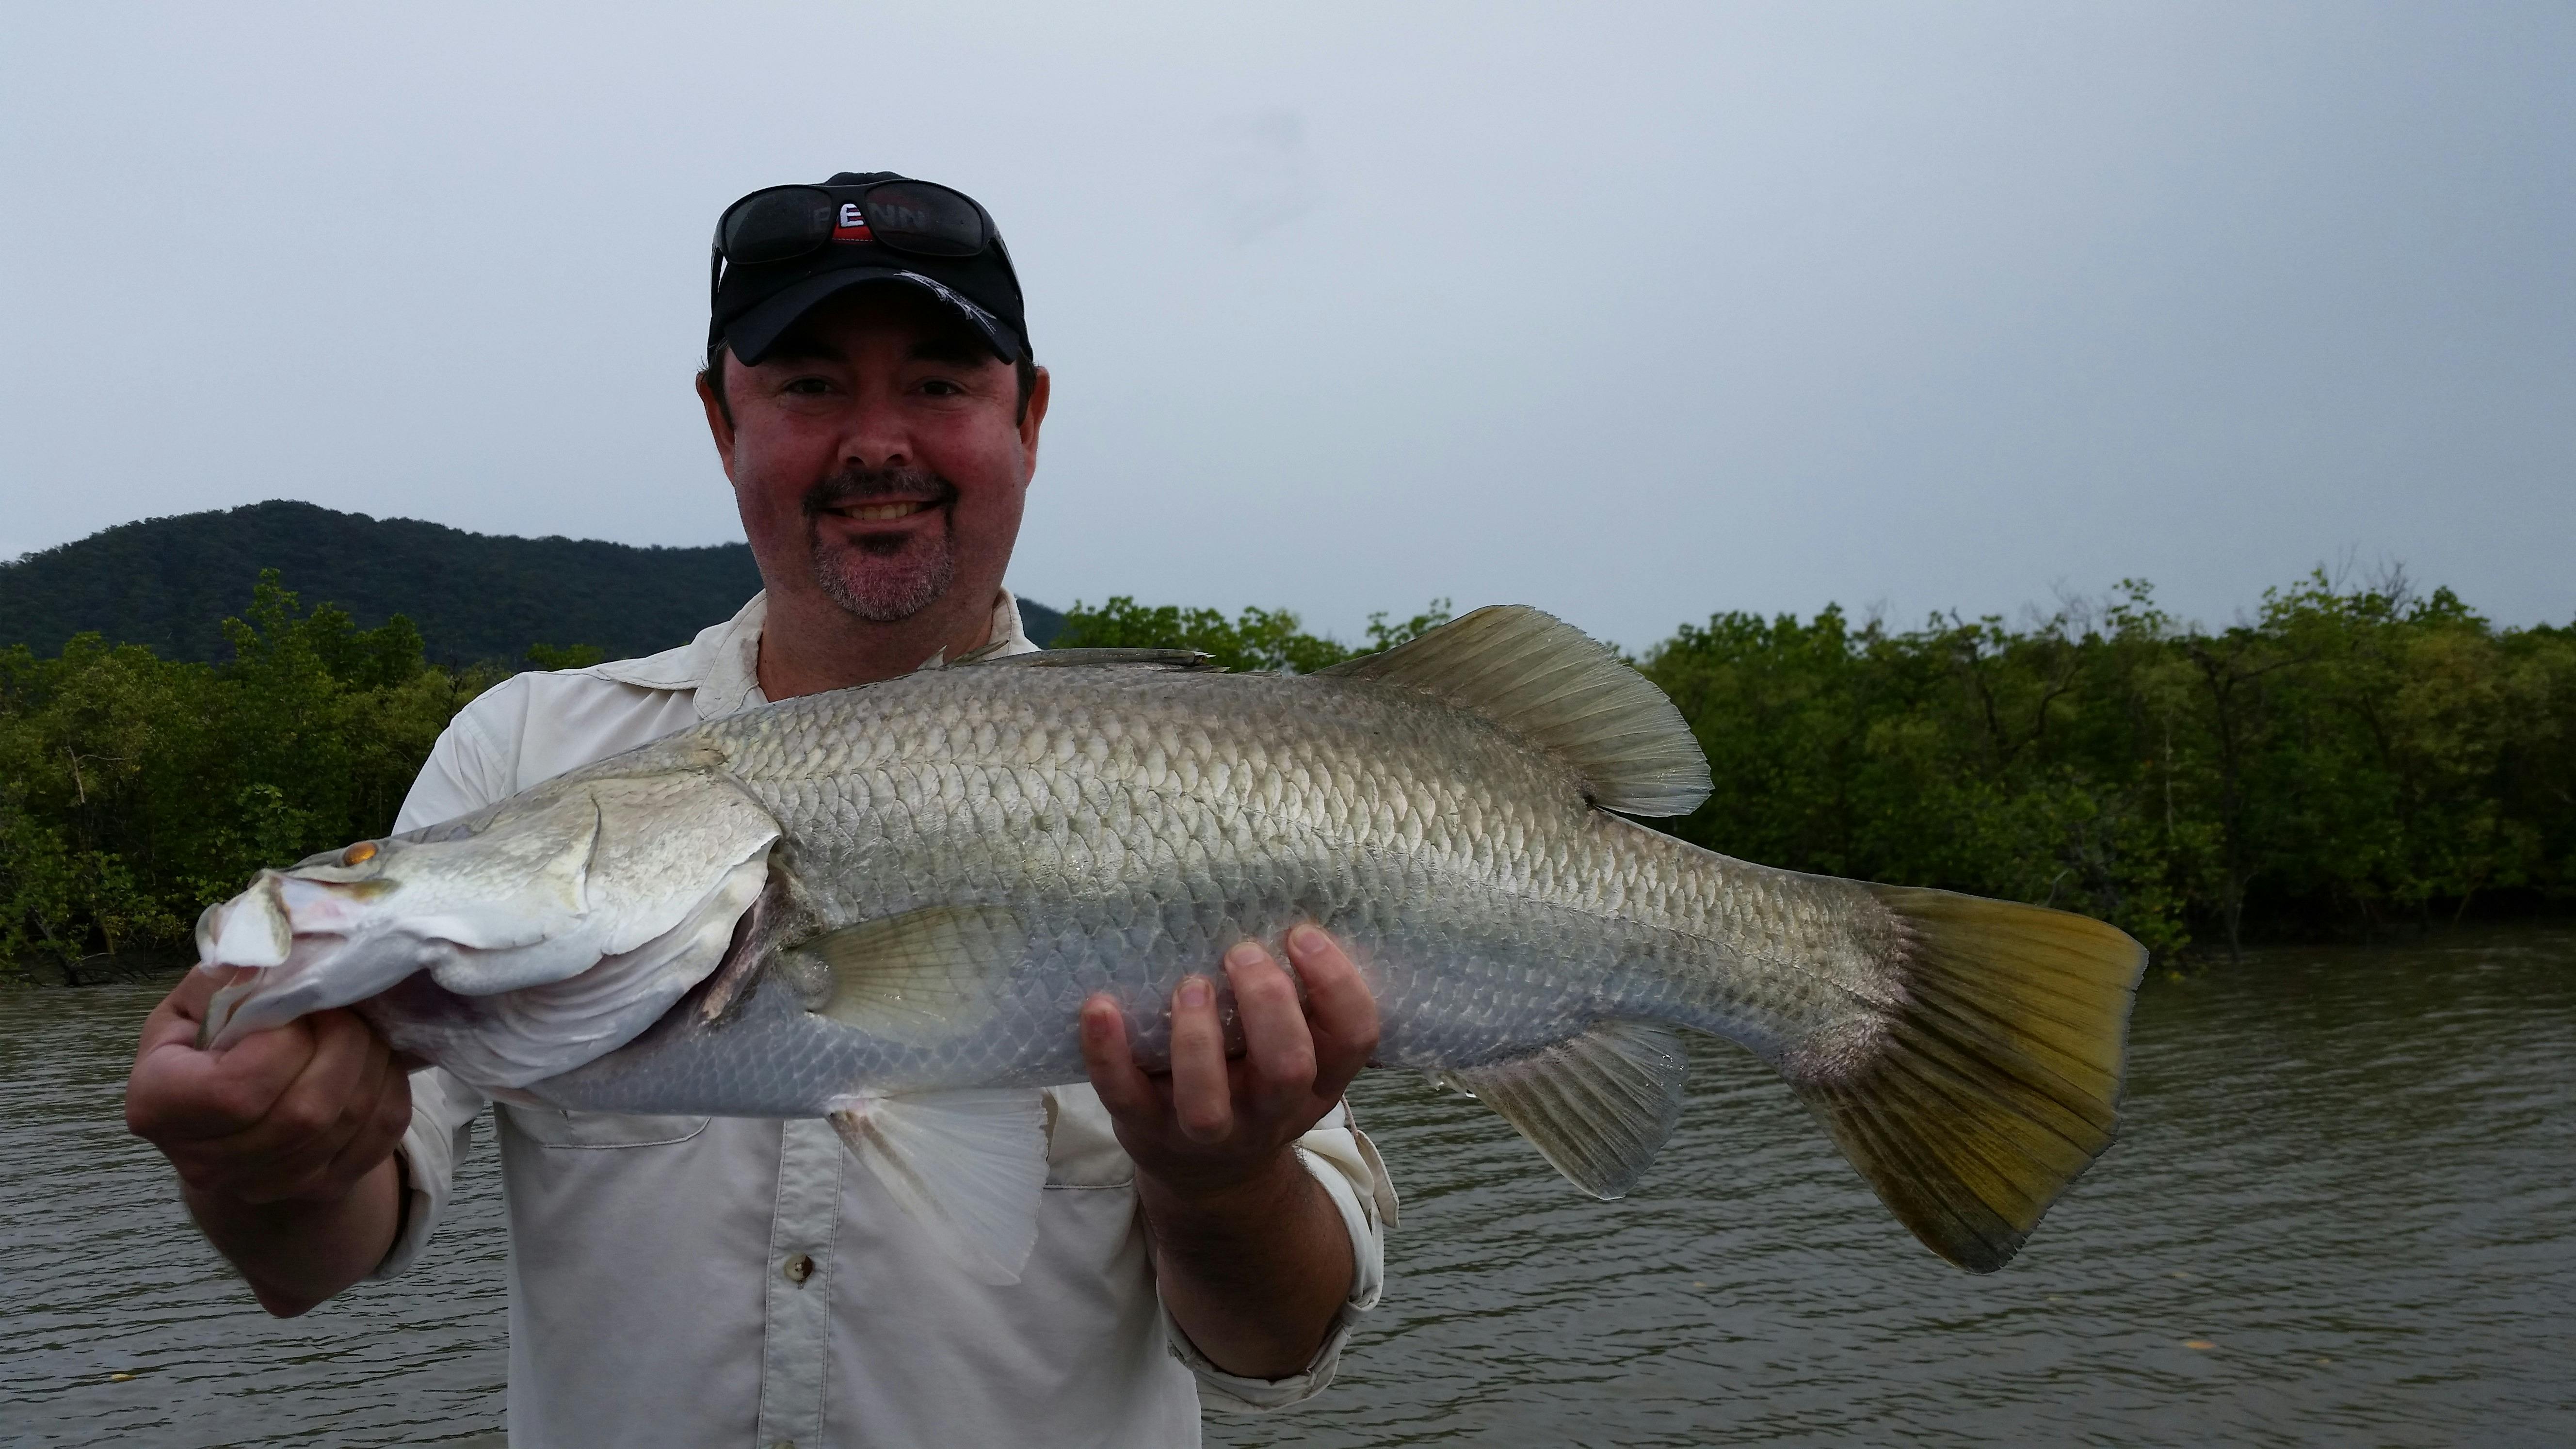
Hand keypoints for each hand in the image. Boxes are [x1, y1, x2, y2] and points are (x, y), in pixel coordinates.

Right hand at [125, 968, 413, 1208]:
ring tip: (360, 1029)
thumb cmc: (209, 1043)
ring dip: (372, 1061)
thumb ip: (229, 977)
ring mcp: (264, 1186)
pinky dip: (391, 1088)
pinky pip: (380, 1135)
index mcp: (159, 1106)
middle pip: (304, 1111)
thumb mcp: (198, 1000)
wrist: (231, 1110)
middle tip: (344, 1009)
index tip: (295, 1007)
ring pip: (348, 1122)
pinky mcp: (319, 1190)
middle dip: (343, 1043)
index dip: (284, 1042)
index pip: (236, 1090)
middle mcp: (204, 1162)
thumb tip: (279, 952)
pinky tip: (374, 1063)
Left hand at [1080, 925, 1379, 1200]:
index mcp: (1317, 1082)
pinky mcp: (1145, 1128)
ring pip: (1206, 1103)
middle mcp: (1269, 1112)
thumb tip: (1283, 906)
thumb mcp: (1296, 1054)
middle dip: (1267, 1004)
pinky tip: (1100, 1006)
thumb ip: (1300, 1002)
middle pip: (1288, 1068)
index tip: (1301, 934)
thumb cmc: (1254, 1084)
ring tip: (1190, 984)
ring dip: (1196, 1038)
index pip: (1354, 1037)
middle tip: (1241, 952)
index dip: (1337, 983)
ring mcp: (1206, 1130)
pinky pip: (1123, 1095)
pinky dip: (1107, 1051)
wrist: (1208, 1174)